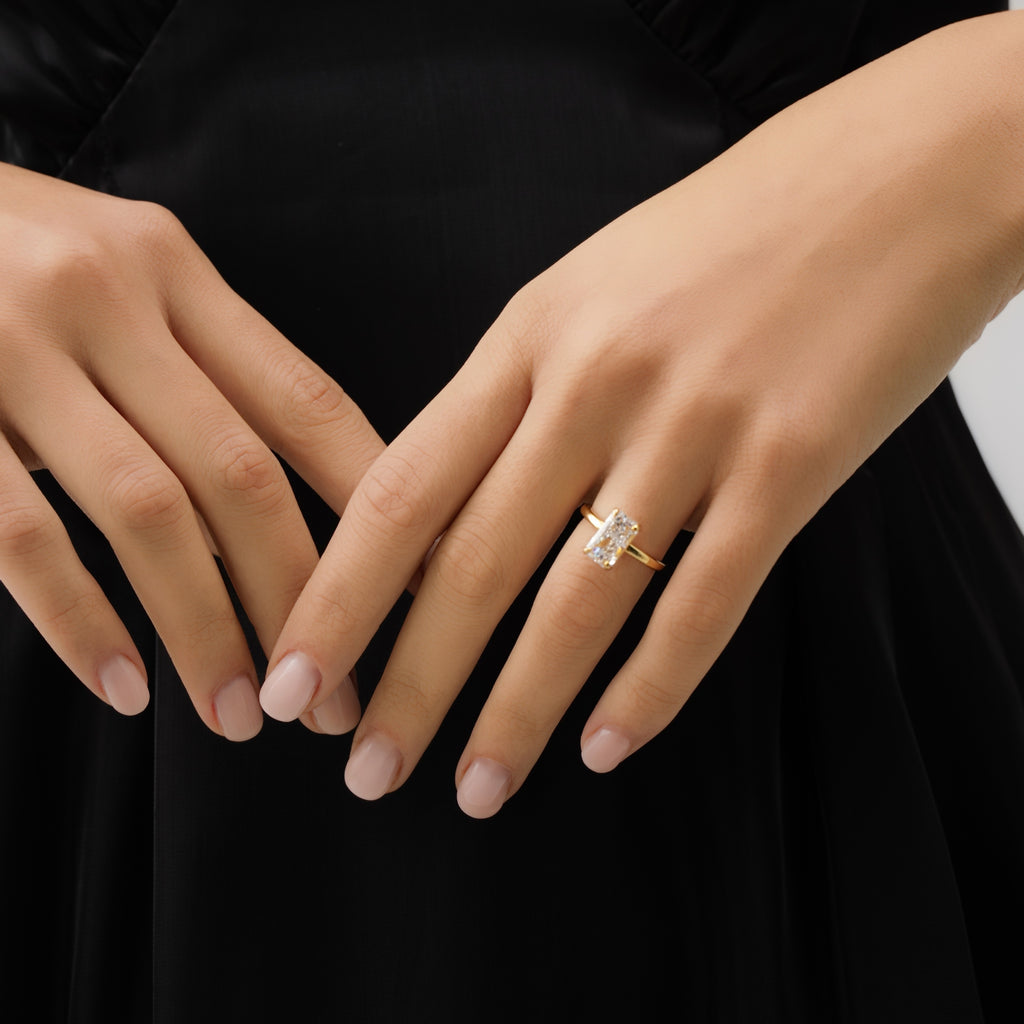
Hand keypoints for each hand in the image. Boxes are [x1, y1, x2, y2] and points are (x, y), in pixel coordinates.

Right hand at [0, 162, 382, 737]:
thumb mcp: (110, 275)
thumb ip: (197, 371)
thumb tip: (270, 518)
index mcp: (170, 267)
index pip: (305, 401)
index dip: (375, 503)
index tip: (419, 588)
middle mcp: (105, 298)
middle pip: (242, 473)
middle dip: (300, 597)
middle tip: (331, 697)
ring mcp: (11, 349)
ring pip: (148, 514)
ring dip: (205, 629)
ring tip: (238, 714)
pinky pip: (23, 536)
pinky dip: (81, 621)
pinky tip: (125, 686)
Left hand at [262, 13, 1023, 811]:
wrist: (899, 177)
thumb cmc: (730, 231)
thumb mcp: (589, 286)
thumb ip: (517, 392)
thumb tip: (450, 506)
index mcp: (529, 336)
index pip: (401, 492)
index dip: (338, 600)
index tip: (292, 680)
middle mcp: (595, 386)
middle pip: (472, 566)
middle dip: (408, 685)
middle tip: (368, 773)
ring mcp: (694, 429)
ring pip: (577, 605)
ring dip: (516, 714)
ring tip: (476, 788)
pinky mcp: (791, 467)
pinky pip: (701, 605)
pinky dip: (649, 691)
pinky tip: (607, 747)